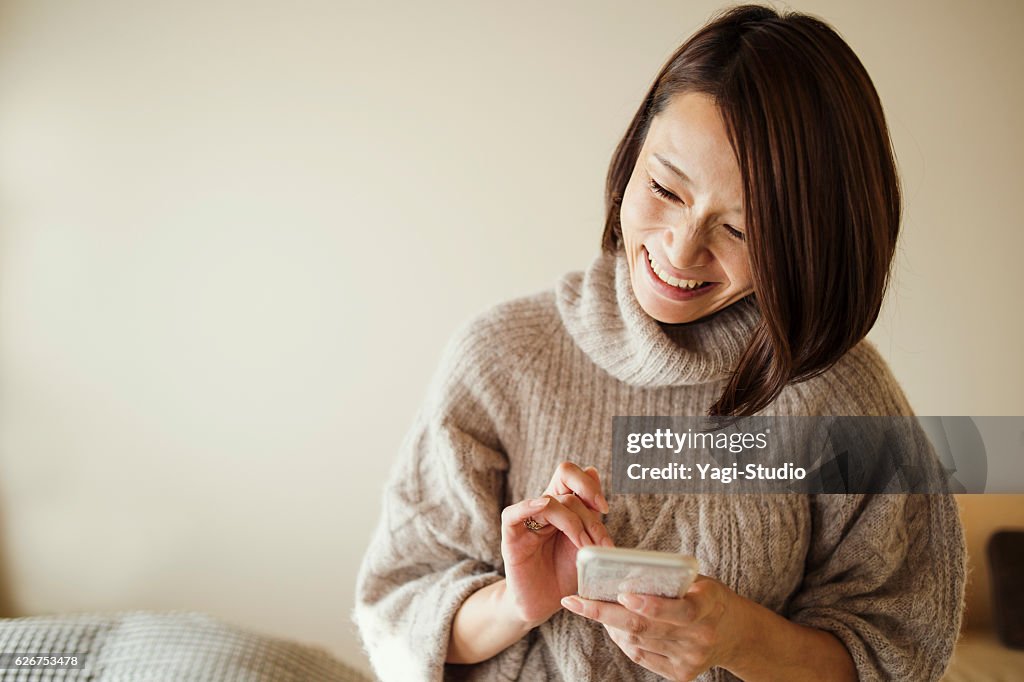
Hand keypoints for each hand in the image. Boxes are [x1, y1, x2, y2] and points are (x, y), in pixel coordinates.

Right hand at [499, 462, 613, 625]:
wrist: (544, 603)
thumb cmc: (565, 573)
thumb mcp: (586, 541)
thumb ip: (590, 510)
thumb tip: (592, 470)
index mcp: (561, 504)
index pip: (569, 474)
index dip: (588, 484)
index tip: (605, 509)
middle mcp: (543, 508)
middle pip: (565, 484)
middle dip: (589, 512)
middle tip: (601, 542)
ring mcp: (527, 521)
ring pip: (550, 502)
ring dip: (575, 524)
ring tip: (585, 549)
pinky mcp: (511, 538)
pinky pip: (513, 513)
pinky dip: (528, 506)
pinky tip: (543, 506)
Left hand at [559, 575, 739, 680]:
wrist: (737, 634)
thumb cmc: (709, 597)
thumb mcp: (699, 581)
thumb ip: (668, 579)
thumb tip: (623, 574)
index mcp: (709, 607)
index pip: (681, 610)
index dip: (651, 604)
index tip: (622, 593)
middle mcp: (700, 637)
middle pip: (646, 627)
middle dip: (606, 613)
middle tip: (576, 601)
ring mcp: (690, 659)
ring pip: (638, 642)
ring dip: (610, 624)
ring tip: (591, 607)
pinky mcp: (681, 675)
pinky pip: (641, 656)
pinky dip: (622, 639)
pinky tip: (612, 625)